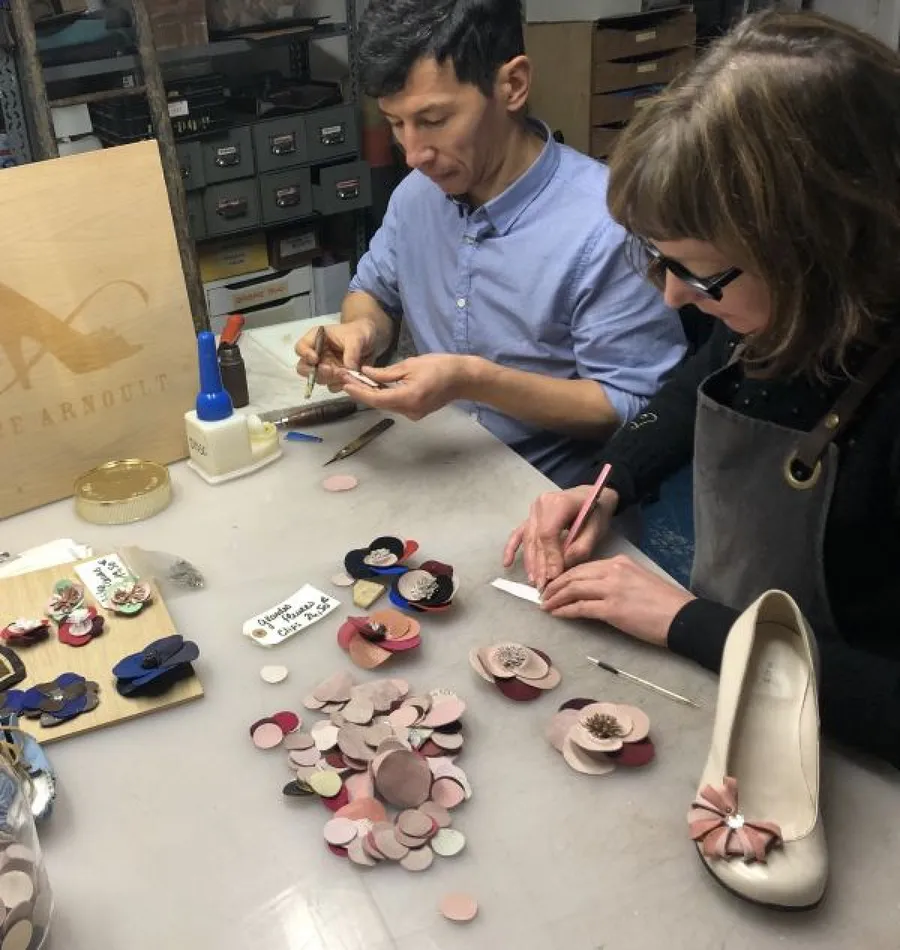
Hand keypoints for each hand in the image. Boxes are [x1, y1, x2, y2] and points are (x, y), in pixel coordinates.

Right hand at [295, 322, 377, 391]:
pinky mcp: (334, 378)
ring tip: (346, 374)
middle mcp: (317, 355)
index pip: (301, 348)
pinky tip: (350, 379)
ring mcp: (324, 368)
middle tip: (330, 370)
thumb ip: (351, 353)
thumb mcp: (356, 338)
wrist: (371, 340)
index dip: (305, 355)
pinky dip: (340, 385)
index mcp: (316, 339)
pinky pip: (332, 386)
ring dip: (331, 379)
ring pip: (318, 379)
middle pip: (304, 368)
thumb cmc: (359, 333)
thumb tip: (348, 370)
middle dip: (316, 372)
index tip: (315, 359)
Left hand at [340, 354, 472, 420]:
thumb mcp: (410, 364)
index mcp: (407, 397)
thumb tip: (366, 373)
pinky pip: (396, 405)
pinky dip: (384, 396)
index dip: (358, 392)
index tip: (344, 384)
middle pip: (379, 404)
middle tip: (347, 380)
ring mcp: (413, 414)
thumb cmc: (440, 367)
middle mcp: (409, 411)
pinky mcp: (416, 413)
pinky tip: (375, 386)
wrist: (463, 379)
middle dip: (362, 392)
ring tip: (357, 381)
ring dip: (372, 394)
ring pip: (387, 405)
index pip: (376, 398)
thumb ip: (386, 372)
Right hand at [503, 486, 617, 589]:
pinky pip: (519, 533)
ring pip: (529, 540)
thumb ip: (581, 547)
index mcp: (558, 503)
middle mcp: (541, 505)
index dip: (549, 557)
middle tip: (543, 586)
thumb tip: (560, 568)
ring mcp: (533, 510)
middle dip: (539, 565)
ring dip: (530, 562)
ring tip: (534, 581)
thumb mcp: (596, 529)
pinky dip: (512, 548)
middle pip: (537, 539)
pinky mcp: (531, 517)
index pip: (548, 534)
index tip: (553, 577)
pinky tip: (507, 563)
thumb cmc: (597, 512)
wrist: (593, 495)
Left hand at [540, 555, 694, 646]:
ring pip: (573, 589)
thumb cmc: (664, 603)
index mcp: (620, 562)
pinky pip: (580, 608)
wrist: (682, 617)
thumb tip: (594, 589)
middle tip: (543, 594)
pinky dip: (565, 611)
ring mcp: (612, 589)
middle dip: (555, 585)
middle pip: (574, 575)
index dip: (566, 575)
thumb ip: (616, 580)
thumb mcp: (638, 580)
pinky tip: (556, 614)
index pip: (584, 566)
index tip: (555, 584)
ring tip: (545, 605)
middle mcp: (613, 571)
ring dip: (555, 598)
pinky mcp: (612, 609)